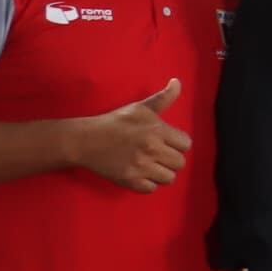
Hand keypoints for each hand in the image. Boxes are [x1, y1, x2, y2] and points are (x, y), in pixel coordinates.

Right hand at [74, 80, 188, 189]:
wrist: (85, 140)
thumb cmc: (115, 123)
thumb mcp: (140, 108)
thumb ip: (163, 98)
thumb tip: (178, 82)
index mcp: (156, 130)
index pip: (186, 144)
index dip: (177, 143)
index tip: (166, 142)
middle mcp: (151, 149)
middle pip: (180, 162)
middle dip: (171, 158)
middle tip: (157, 154)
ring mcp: (140, 167)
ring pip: (169, 178)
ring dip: (161, 173)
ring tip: (150, 165)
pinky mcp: (129, 180)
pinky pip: (152, 189)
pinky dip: (147, 183)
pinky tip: (140, 173)